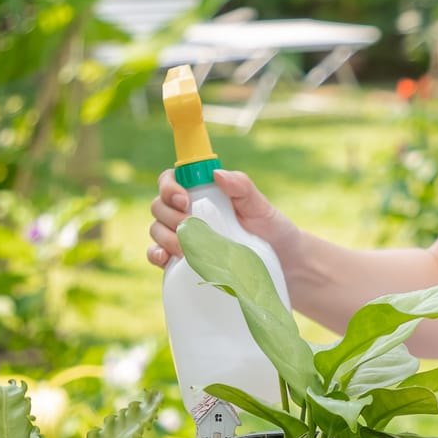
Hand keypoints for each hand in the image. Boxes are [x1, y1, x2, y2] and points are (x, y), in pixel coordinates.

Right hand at [146, 167, 294, 268]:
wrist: (282, 263)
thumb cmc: (270, 228)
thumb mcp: (260, 206)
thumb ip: (242, 187)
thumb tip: (218, 174)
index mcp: (202, 192)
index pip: (171, 180)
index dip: (169, 187)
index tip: (184, 199)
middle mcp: (187, 212)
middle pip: (159, 206)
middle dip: (169, 215)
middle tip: (189, 225)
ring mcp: (183, 236)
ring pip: (156, 229)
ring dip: (164, 236)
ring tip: (184, 247)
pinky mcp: (182, 259)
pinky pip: (157, 255)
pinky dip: (155, 255)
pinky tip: (165, 258)